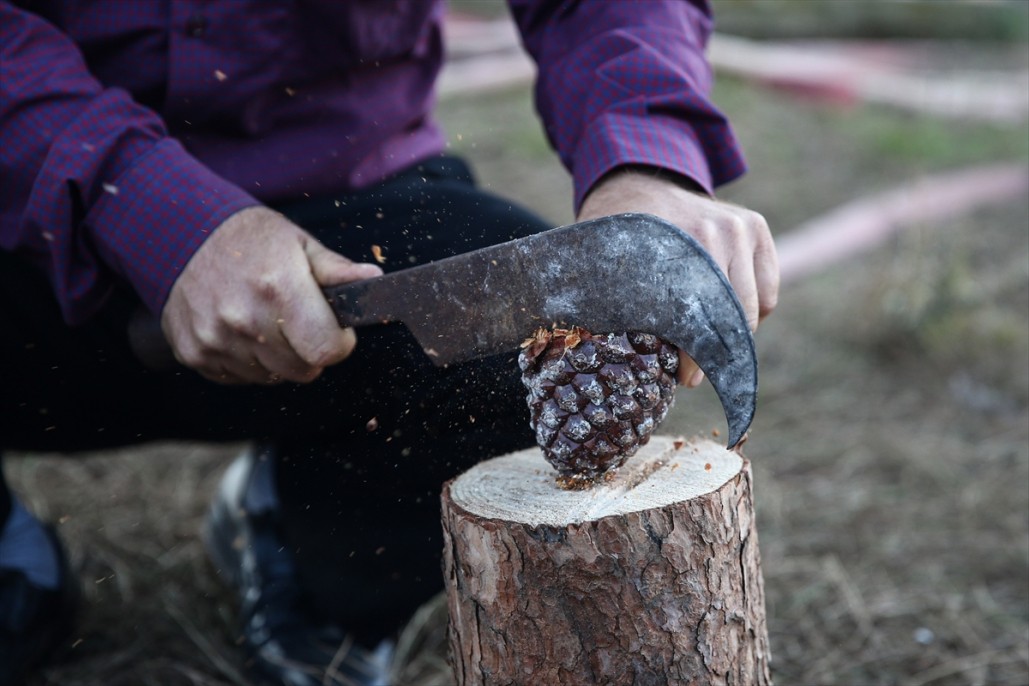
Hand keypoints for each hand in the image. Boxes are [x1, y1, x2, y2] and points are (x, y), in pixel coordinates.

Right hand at [161, 206, 382, 383]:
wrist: (181, 236)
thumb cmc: (248, 240)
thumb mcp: (298, 243)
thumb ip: (336, 270)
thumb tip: (372, 280)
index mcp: (278, 288)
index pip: (326, 350)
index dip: (339, 344)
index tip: (335, 330)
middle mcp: (244, 319)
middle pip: (302, 370)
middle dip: (309, 350)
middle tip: (298, 322)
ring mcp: (216, 340)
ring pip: (271, 377)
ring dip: (276, 357)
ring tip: (265, 320)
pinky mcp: (195, 353)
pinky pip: (239, 378)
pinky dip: (246, 361)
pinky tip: (240, 329)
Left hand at [577, 167, 778, 386]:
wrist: (638, 184)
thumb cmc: (619, 238)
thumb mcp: (606, 267)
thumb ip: (621, 308)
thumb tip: (633, 369)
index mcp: (672, 241)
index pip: (692, 312)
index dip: (691, 353)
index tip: (685, 380)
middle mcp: (712, 230)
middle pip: (727, 313)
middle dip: (712, 353)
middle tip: (694, 377)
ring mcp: (738, 226)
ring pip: (752, 307)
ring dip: (733, 338)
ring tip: (708, 351)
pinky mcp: (756, 227)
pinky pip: (767, 292)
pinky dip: (753, 315)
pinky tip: (725, 321)